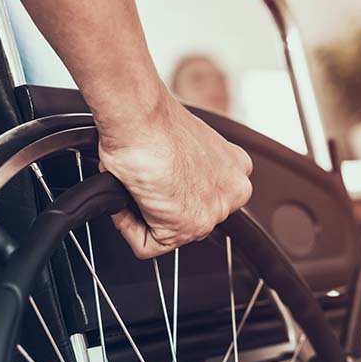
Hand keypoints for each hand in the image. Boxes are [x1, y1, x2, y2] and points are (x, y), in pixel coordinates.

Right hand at [97, 91, 252, 258]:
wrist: (140, 116)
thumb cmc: (152, 121)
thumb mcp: (183, 145)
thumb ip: (186, 169)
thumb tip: (165, 181)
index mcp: (234, 168)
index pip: (204, 197)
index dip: (173, 192)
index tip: (157, 181)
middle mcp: (232, 191)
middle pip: (187, 217)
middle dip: (159, 207)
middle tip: (141, 184)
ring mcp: (212, 212)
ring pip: (167, 232)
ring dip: (142, 215)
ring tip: (133, 187)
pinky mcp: (185, 227)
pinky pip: (147, 245)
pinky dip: (128, 227)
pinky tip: (126, 202)